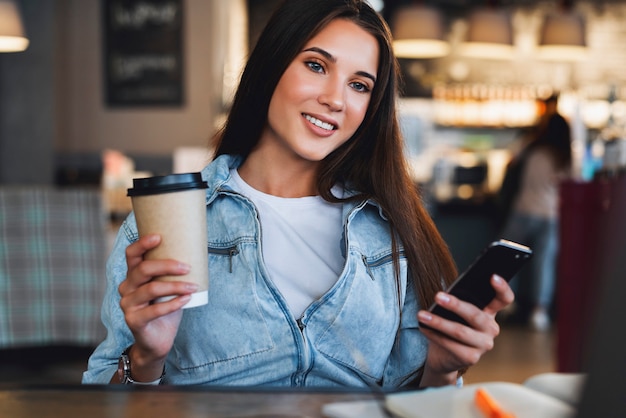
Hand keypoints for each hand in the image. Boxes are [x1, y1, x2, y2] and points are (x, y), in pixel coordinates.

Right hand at [118, 234, 198, 380]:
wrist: (157, 341)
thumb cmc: (164, 308)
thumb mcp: (169, 287)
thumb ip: (173, 273)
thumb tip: (197, 252)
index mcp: (133, 276)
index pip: (132, 255)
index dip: (142, 244)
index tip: (159, 236)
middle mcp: (126, 287)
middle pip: (143, 270)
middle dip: (166, 265)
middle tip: (187, 267)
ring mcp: (128, 304)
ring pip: (151, 289)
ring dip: (175, 286)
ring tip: (193, 286)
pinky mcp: (134, 320)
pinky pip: (155, 310)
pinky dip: (173, 303)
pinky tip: (186, 299)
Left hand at [417, 274, 514, 386]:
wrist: (443, 356)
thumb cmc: (450, 326)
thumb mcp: (455, 312)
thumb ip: (456, 302)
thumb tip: (443, 295)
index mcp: (490, 312)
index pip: (504, 299)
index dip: (502, 288)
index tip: (493, 276)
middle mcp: (491, 329)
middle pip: (475, 315)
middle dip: (455, 305)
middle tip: (437, 296)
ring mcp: (484, 344)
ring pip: (460, 331)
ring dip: (438, 322)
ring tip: (421, 315)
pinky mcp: (472, 358)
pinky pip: (451, 344)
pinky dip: (434, 335)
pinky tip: (423, 327)